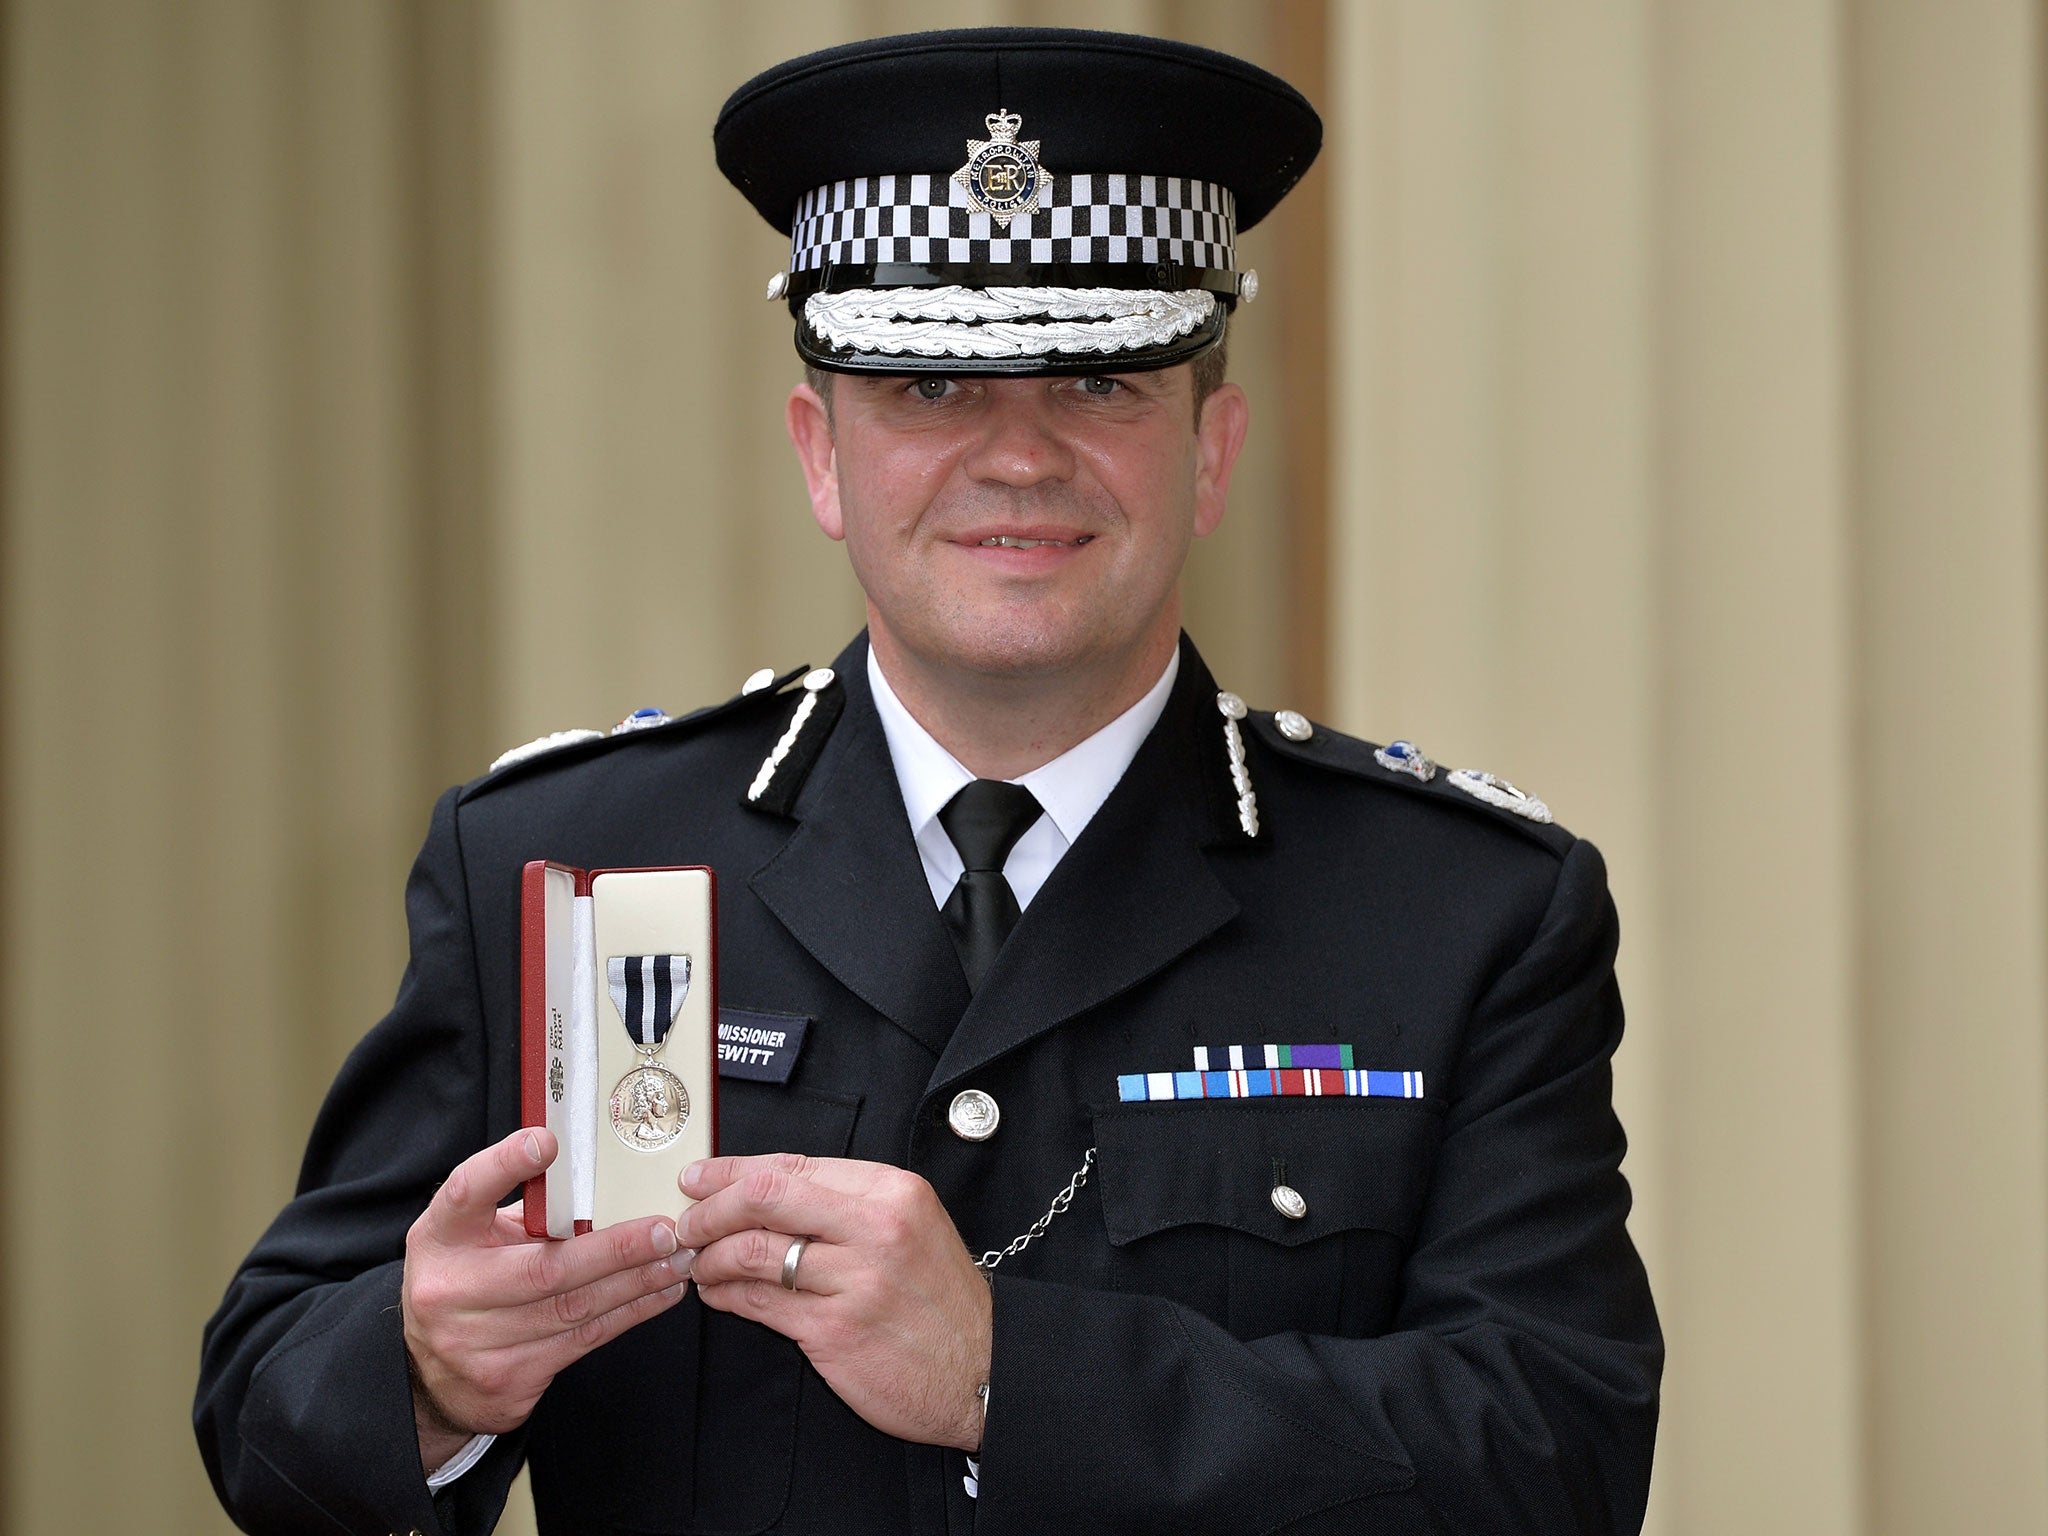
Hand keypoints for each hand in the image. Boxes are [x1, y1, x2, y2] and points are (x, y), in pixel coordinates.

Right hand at [401, 1128, 689, 1468]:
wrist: (430, 1376)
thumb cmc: (468, 1280)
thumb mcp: (476, 1236)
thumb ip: (526, 1207)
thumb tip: (597, 1169)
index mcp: (439, 1238)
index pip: (465, 1193)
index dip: (503, 1165)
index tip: (547, 1141)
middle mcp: (448, 1291)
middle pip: (543, 1269)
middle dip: (615, 1249)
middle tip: (665, 1230)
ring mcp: (473, 1343)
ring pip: (573, 1309)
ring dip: (636, 1282)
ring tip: (677, 1259)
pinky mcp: (506, 1380)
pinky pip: (582, 1341)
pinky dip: (630, 1313)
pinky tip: (660, 1292)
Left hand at [678, 1154, 990, 1451]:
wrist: (983, 1369)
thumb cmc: (940, 1301)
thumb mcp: (910, 1227)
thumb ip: (845, 1205)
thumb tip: (762, 1192)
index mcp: (892, 1192)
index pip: (791, 1166)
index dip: (731, 1171)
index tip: (699, 1178)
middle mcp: (876, 1229)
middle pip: (764, 1198)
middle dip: (710, 1209)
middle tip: (686, 1222)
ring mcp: (856, 1282)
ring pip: (753, 1253)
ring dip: (711, 1257)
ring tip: (699, 1263)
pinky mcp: (835, 1332)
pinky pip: (761, 1304)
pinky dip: (727, 1296)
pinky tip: (720, 1293)